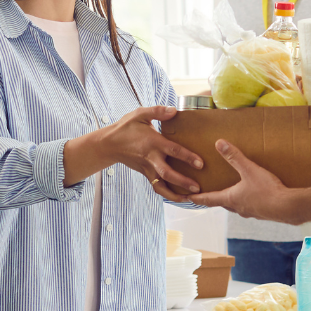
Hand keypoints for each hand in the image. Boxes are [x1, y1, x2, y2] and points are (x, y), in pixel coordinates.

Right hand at [66, 105, 203, 198]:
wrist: (109, 145)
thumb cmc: (126, 128)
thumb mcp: (140, 114)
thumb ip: (157, 111)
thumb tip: (174, 110)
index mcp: (153, 142)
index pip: (173, 150)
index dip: (187, 157)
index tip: (201, 164)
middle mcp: (151, 158)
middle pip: (168, 174)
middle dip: (183, 182)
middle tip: (197, 188)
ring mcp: (147, 168)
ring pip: (161, 186)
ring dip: (175, 195)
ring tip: (190, 199)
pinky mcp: (145, 174)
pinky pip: (157, 187)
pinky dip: (168, 194)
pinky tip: (180, 197)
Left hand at [189, 139, 291, 221]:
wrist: (288, 207)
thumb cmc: (267, 190)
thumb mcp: (249, 170)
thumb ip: (234, 157)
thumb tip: (219, 143)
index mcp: (231, 199)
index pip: (209, 199)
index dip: (198, 198)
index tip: (188, 198)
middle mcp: (238, 208)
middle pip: (222, 204)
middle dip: (215, 199)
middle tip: (209, 194)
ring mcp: (251, 212)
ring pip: (237, 207)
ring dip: (232, 200)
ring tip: (233, 193)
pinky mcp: (263, 213)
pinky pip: (250, 207)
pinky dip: (247, 202)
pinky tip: (254, 196)